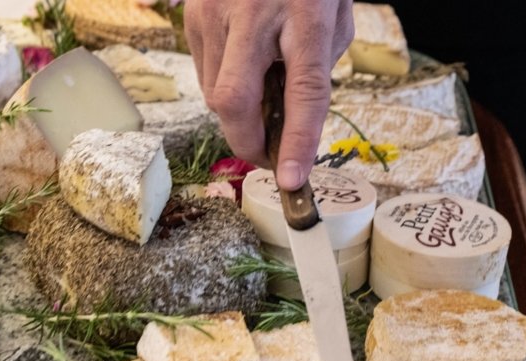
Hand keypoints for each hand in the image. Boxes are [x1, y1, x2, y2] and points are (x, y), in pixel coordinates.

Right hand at [185, 0, 352, 190]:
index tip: (293, 179)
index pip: (304, 89)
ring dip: (239, 113)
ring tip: (263, 95)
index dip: (298, 140)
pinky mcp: (192, 15)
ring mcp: (214, 13)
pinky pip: (204, 73)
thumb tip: (289, 122)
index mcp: (306, 13)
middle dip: (247, 141)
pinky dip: (225, 86)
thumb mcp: (333, 15)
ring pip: (214, 94)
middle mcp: (253, 13)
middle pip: (233, 100)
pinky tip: (245, 67)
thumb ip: (316, 66)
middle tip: (269, 156)